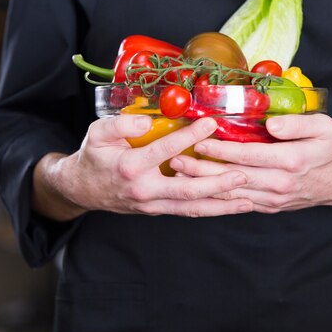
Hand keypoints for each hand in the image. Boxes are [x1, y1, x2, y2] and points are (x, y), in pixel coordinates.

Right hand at [33, 115, 252, 219]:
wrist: (83, 189)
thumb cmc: (94, 156)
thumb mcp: (98, 133)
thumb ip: (122, 124)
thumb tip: (149, 121)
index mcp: (131, 167)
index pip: (166, 151)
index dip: (190, 137)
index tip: (212, 123)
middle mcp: (145, 190)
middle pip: (187, 190)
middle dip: (218, 183)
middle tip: (243, 174)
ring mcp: (153, 204)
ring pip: (192, 207)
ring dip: (221, 205)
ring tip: (248, 200)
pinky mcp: (159, 210)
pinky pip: (188, 210)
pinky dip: (211, 209)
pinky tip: (231, 206)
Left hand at [169, 114, 331, 213]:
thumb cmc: (330, 149)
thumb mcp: (323, 127)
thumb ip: (297, 123)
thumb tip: (272, 124)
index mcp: (290, 161)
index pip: (247, 155)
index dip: (220, 149)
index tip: (199, 141)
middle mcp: (279, 183)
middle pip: (232, 176)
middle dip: (201, 169)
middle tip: (175, 160)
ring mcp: (273, 198)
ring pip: (231, 193)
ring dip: (203, 185)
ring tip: (179, 175)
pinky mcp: (269, 206)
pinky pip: (239, 202)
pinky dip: (217, 197)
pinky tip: (199, 190)